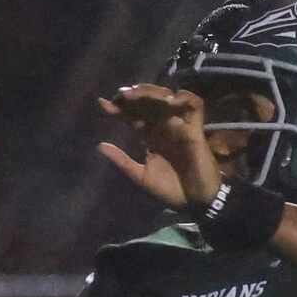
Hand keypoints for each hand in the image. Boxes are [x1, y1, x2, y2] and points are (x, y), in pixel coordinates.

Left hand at [97, 84, 221, 208]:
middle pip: (148, 102)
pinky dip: (183, 98)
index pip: (132, 115)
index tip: (103, 103)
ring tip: (137, 94)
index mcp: (150, 136)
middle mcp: (164, 126)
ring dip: (152, 92)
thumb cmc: (172, 191)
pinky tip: (167, 100)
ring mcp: (180, 126)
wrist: (196, 203)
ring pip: (167, 98)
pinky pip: (194, 105)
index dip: (118, 107)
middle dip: (133, 95)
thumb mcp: (141, 177)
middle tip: (121, 95)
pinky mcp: (196, 129)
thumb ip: (122, 161)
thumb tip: (100, 145)